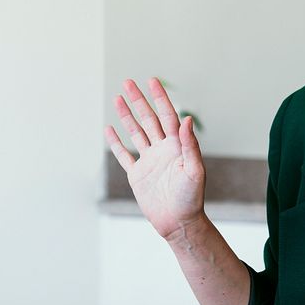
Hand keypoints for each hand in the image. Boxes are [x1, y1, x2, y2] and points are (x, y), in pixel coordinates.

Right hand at [104, 77, 205, 239]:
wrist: (179, 223)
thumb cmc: (191, 198)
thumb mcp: (194, 170)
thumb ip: (190, 145)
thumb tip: (186, 119)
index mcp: (177, 146)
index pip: (167, 116)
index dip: (159, 98)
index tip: (151, 81)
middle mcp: (162, 149)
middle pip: (148, 119)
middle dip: (139, 100)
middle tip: (128, 82)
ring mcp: (149, 161)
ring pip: (135, 133)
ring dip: (127, 115)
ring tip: (118, 97)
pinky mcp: (137, 175)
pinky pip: (124, 155)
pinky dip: (116, 142)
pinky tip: (109, 129)